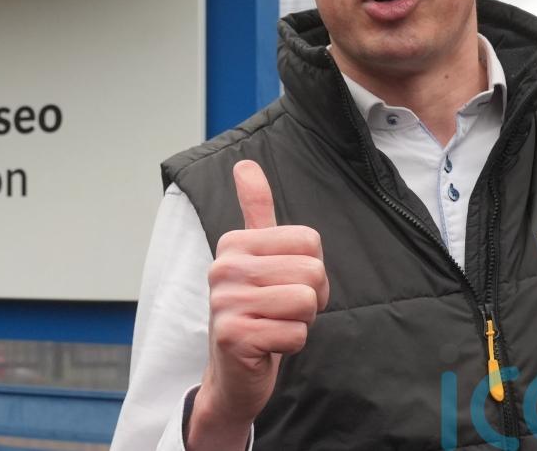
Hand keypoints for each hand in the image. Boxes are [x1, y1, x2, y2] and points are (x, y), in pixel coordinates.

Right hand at [187, 160, 328, 450]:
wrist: (232, 374)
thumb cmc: (254, 311)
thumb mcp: (255, 256)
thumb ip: (255, 209)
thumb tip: (245, 163)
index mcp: (233, 244)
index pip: (310, 242)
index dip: (311, 269)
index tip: (284, 284)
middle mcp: (224, 268)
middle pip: (312, 271)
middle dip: (310, 298)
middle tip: (282, 310)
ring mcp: (225, 302)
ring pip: (306, 302)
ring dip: (300, 322)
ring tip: (275, 325)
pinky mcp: (234, 336)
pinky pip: (296, 333)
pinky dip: (291, 344)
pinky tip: (268, 346)